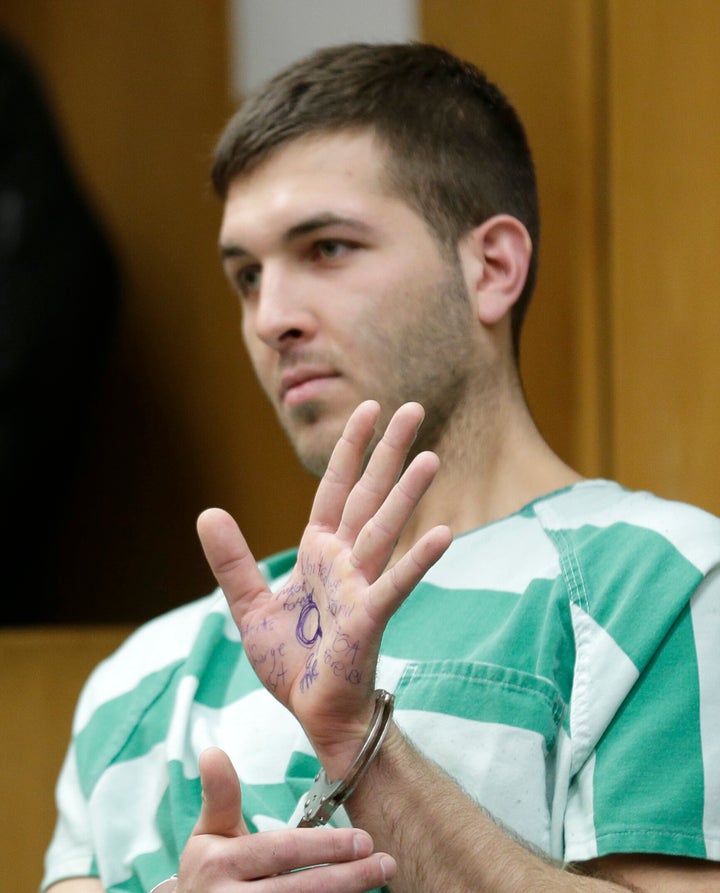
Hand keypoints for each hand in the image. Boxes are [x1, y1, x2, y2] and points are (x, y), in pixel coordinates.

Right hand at [177, 747, 395, 890]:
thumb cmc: (210, 869)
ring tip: (379, 877)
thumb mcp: (209, 832)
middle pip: (300, 889)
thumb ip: (220, 795)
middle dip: (348, 875)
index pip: (281, 851)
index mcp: (217, 863)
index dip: (324, 847)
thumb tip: (212, 752)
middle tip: (384, 860)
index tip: (363, 839)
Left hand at [197, 401, 451, 767]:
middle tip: (415, 409)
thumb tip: (207, 512)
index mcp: (318, 553)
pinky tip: (442, 534)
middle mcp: (344, 561)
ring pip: (384, 529)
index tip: (370, 409)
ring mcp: (359, 587)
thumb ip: (232, 560)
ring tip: (430, 457)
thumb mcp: (249, 606)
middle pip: (369, 495)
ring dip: (407, 494)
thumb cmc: (292, 661)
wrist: (313, 712)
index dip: (352, 449)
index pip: (336, 489)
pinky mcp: (367, 619)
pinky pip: (394, 584)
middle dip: (389, 452)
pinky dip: (416, 560)